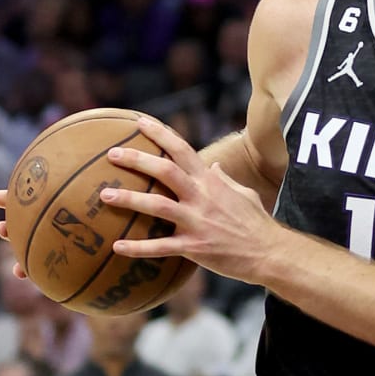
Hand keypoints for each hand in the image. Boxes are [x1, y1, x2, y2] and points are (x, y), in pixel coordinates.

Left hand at [100, 118, 277, 284]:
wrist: (269, 253)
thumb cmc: (256, 223)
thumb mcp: (243, 193)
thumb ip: (224, 178)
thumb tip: (212, 165)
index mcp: (210, 181)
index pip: (182, 149)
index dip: (159, 133)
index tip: (138, 122)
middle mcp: (202, 196)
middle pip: (165, 170)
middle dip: (136, 159)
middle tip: (111, 154)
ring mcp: (197, 222)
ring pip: (157, 205)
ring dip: (129, 198)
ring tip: (104, 194)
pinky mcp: (195, 248)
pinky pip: (161, 247)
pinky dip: (137, 248)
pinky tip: (116, 247)